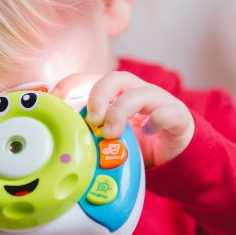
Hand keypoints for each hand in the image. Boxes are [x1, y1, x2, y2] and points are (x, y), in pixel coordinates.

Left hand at [54, 71, 194, 167]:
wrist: (177, 156)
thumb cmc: (140, 145)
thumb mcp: (110, 141)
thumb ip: (91, 137)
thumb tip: (62, 145)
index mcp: (118, 96)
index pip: (93, 79)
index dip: (73, 83)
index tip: (57, 97)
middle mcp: (137, 93)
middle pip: (117, 78)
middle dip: (99, 96)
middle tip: (92, 119)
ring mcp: (159, 103)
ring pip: (141, 93)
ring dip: (121, 111)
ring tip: (111, 134)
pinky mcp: (178, 117)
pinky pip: (167, 112)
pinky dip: (156, 121)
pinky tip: (147, 133)